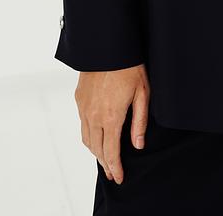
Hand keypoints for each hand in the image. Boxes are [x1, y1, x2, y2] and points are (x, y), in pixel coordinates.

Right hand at [74, 63, 149, 184]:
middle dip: (105, 164)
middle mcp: (94, 115)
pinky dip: (89, 137)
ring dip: (96, 152)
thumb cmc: (129, 67)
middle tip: (112, 173)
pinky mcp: (79, 99)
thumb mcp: (142, 93)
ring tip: (105, 159)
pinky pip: (82, 125)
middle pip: (97, 149)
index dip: (115, 167)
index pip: (111, 151)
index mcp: (111, 116)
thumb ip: (139, 122)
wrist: (108, 46)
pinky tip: (96, 137)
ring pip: (87, 139)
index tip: (119, 177)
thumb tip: (137, 145)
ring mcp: (84, 108)